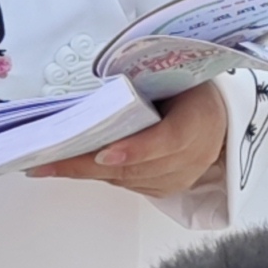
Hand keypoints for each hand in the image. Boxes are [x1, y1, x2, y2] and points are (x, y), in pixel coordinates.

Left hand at [29, 83, 228, 197]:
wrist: (218, 118)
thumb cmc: (190, 90)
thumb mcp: (175, 78)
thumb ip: (144, 87)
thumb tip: (100, 94)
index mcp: (197, 121)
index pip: (167, 140)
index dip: (136, 149)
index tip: (103, 153)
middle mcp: (191, 157)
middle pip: (136, 166)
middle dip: (87, 164)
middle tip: (49, 160)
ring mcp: (179, 178)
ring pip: (127, 179)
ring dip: (86, 172)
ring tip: (48, 163)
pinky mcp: (166, 189)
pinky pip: (128, 184)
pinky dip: (100, 175)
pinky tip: (72, 167)